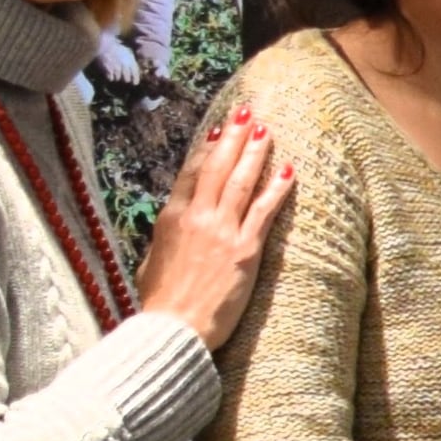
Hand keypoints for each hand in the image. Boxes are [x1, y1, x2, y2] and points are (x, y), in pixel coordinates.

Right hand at [133, 112, 292, 351]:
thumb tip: (173, 228)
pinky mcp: (244, 249)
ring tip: (267, 129)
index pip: (192, 172)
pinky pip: (264, 210)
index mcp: (171, 218)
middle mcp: (196, 217)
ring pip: (240, 181)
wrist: (174, 327)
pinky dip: (276, 188)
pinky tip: (289, 170)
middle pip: (216, 167)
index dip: (208, 147)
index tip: (221, 128)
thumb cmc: (161, 302)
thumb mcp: (152, 262)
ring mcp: (221, 230)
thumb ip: (165, 239)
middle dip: (234, 137)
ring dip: (255, 152)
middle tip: (248, 112)